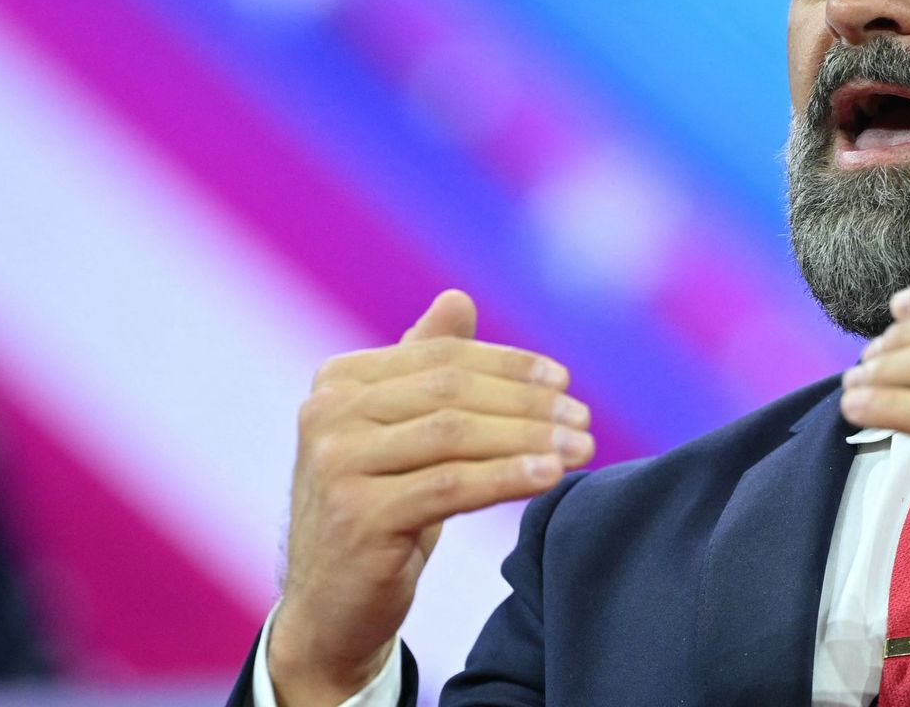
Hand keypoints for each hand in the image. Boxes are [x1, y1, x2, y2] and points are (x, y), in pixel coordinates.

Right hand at [267, 290, 592, 705]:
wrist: (331, 610)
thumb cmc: (379, 512)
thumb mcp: (401, 435)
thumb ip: (422, 366)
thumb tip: (457, 299)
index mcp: (338, 382)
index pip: (440, 357)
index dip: (508, 365)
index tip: (564, 382)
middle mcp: (327, 415)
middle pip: (451, 392)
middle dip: (527, 403)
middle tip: (582, 418)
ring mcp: (337, 465)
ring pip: (455, 436)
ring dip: (529, 438)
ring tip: (580, 446)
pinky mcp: (358, 516)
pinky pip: (451, 485)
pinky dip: (508, 476)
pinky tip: (550, 476)